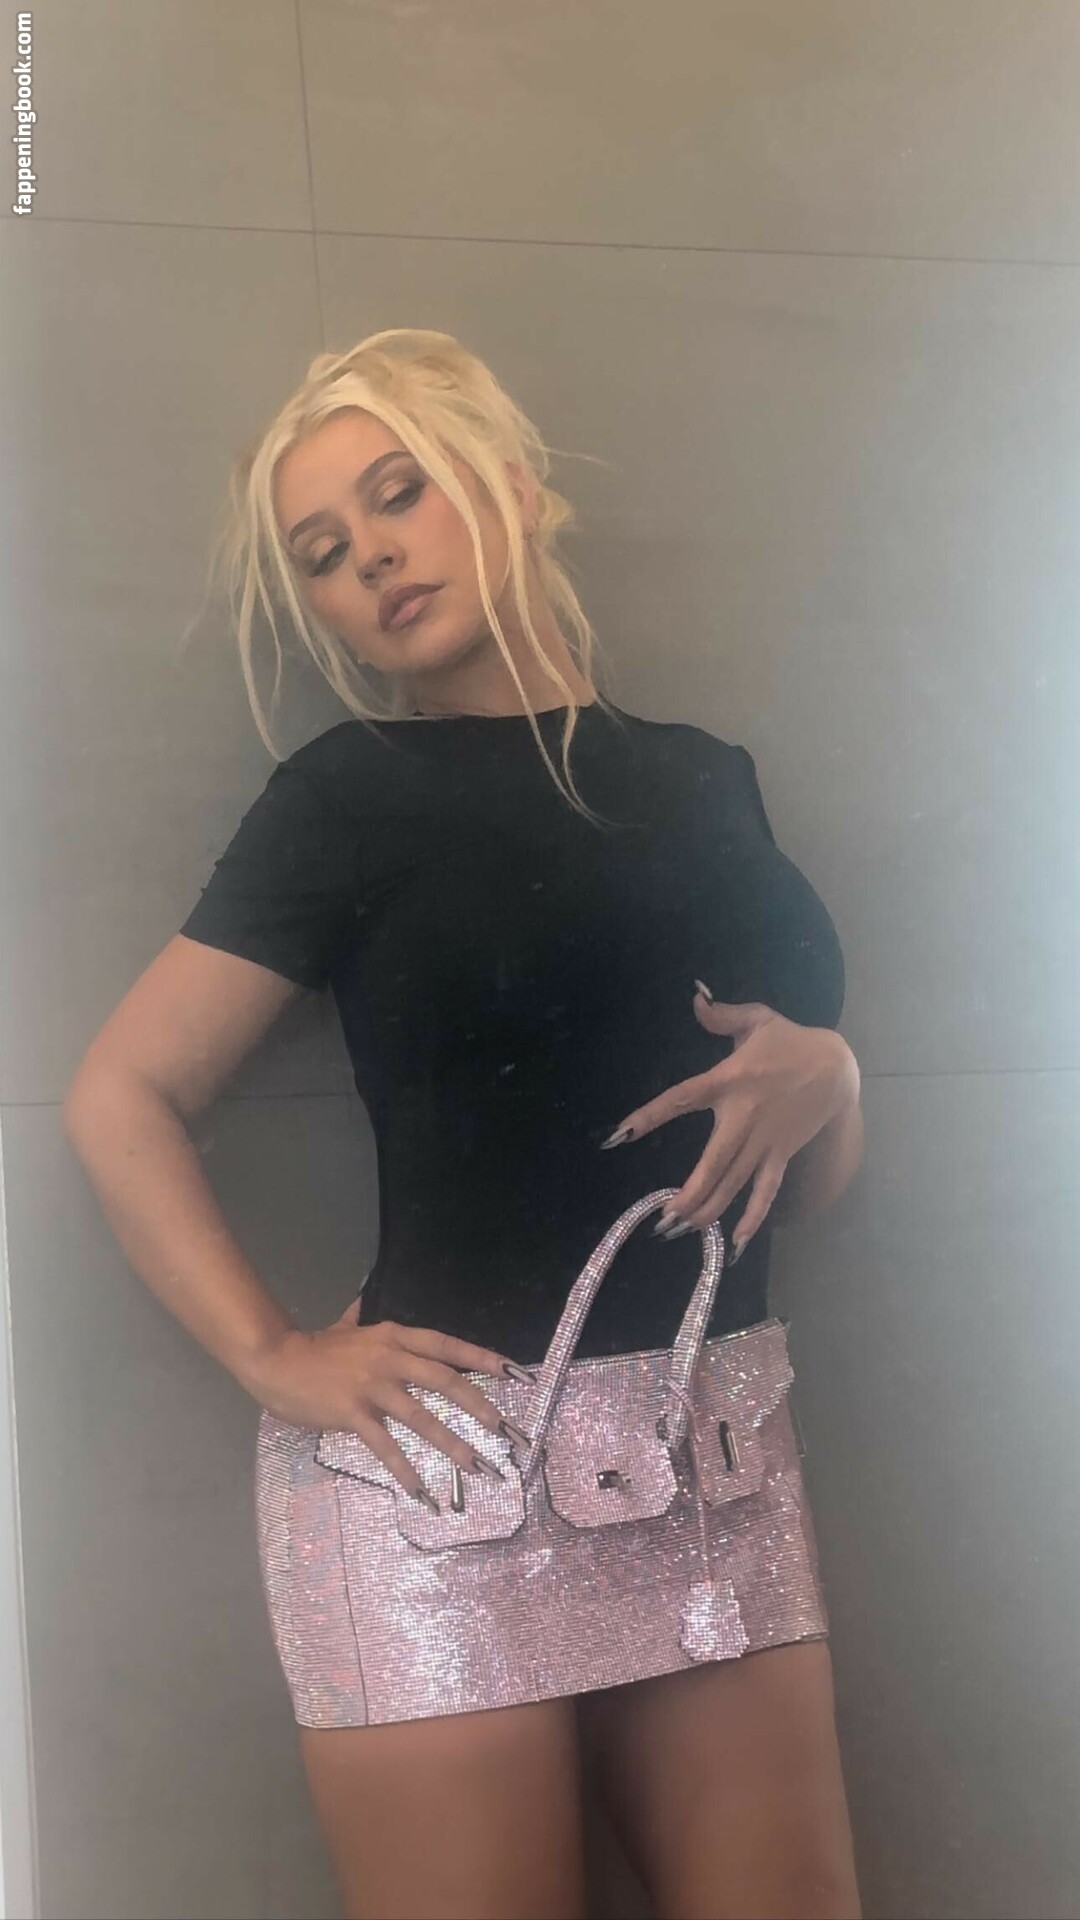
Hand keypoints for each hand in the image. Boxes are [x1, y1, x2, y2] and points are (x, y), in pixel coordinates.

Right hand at [244, 1305, 535, 1508]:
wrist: (276, 1361)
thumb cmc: (312, 1348)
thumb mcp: (344, 1326)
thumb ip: (359, 1317)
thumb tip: (364, 1300)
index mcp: (393, 1337)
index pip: (446, 1345)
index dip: (480, 1358)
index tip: (512, 1372)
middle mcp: (390, 1358)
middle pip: (444, 1380)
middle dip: (478, 1405)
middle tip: (504, 1429)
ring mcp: (372, 1387)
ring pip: (421, 1416)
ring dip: (451, 1443)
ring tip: (474, 1465)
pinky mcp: (353, 1414)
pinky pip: (385, 1446)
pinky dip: (405, 1470)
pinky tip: (420, 1491)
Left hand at [600, 987, 859, 1259]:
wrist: (838, 1066)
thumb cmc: (790, 1042)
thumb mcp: (758, 1020)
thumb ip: (722, 1015)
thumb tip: (696, 995)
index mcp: (728, 1079)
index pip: (679, 1099)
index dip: (649, 1117)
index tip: (619, 1135)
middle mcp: (743, 1115)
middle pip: (711, 1162)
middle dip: (687, 1194)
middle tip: (662, 1221)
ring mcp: (764, 1140)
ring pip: (734, 1183)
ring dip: (708, 1210)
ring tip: (681, 1232)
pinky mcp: (782, 1153)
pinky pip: (765, 1191)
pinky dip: (753, 1219)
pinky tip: (735, 1245)